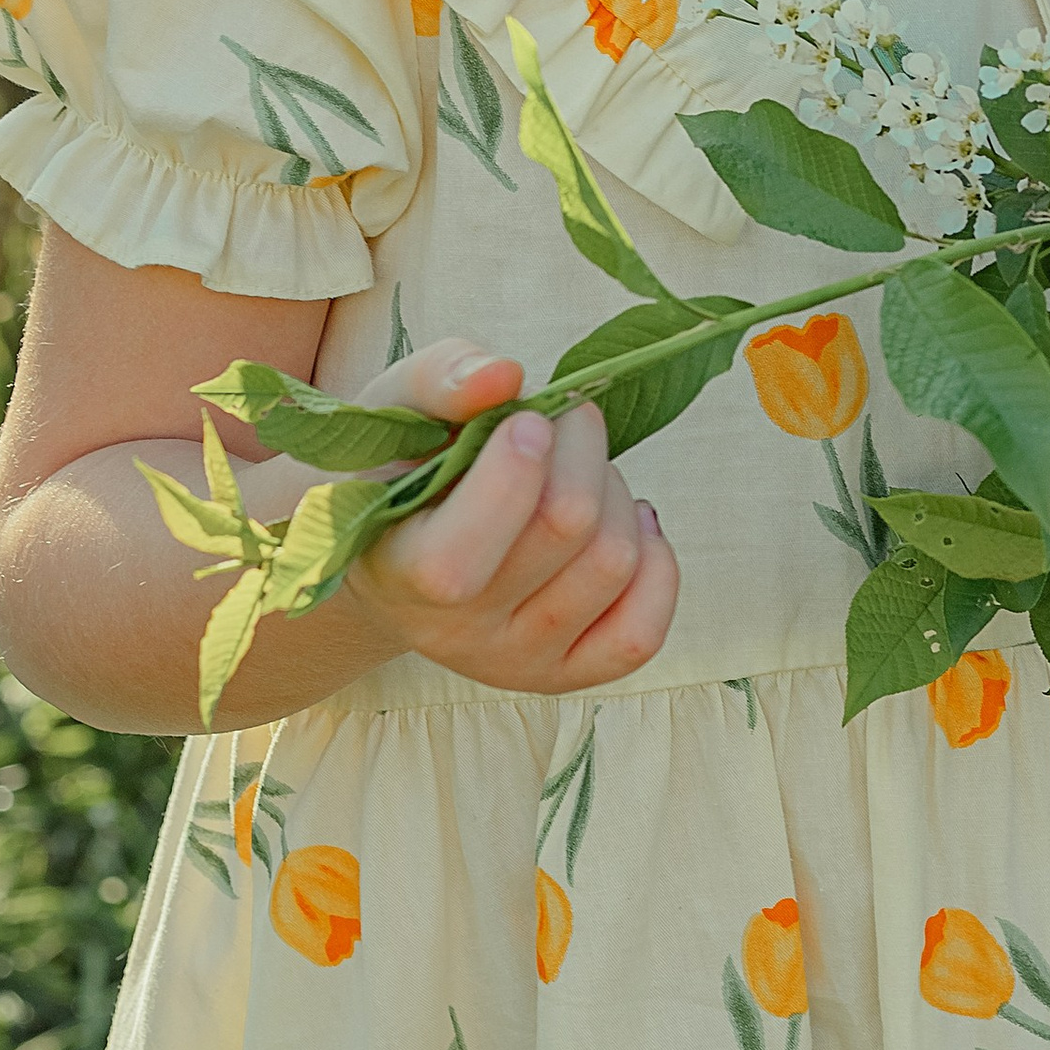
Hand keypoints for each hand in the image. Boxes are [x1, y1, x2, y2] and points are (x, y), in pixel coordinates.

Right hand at [344, 337, 678, 693]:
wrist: (397, 552)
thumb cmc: (400, 465)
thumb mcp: (395, 406)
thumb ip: (442, 379)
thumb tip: (506, 376)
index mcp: (394, 571)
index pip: (460, 556)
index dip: (514, 466)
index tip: (528, 416)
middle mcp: (455, 634)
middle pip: (567, 526)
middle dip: (580, 445)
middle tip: (561, 419)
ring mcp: (514, 662)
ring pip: (614, 561)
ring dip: (615, 491)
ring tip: (578, 472)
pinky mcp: (566, 673)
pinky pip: (641, 631)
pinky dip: (655, 561)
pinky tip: (622, 522)